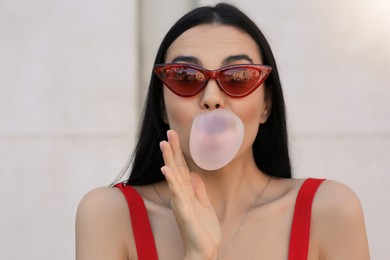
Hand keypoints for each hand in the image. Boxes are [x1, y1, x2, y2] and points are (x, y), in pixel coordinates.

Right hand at [160, 130, 220, 259]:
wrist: (205, 250)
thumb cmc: (204, 230)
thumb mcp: (205, 205)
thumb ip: (199, 190)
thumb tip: (194, 174)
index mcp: (187, 192)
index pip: (181, 167)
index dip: (177, 152)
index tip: (173, 136)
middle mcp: (181, 194)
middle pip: (175, 167)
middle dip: (172, 150)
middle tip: (168, 132)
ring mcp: (181, 201)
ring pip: (174, 176)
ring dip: (169, 160)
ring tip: (164, 144)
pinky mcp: (184, 210)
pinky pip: (177, 192)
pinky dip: (172, 180)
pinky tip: (166, 169)